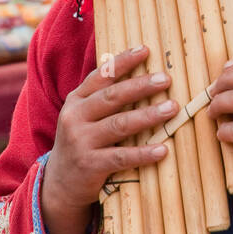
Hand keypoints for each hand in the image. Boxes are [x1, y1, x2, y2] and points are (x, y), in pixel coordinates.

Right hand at [41, 46, 174, 233]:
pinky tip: (163, 149)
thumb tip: (138, 69)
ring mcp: (80, 142)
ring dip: (148, 115)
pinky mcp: (90, 165)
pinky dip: (143, 153)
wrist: (60, 184)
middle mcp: (75, 117)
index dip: (123, 62)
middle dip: (141, 86)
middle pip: (112, 97)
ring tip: (172, 108)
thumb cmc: (82, 143)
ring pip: (119, 125)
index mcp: (76, 101)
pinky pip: (121, 157)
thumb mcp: (83, 116)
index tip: (146, 50)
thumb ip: (102, 96)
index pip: (101, 76)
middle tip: (166, 79)